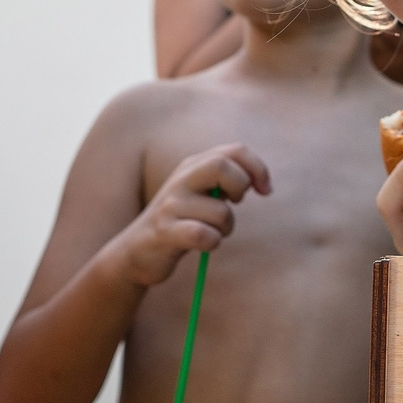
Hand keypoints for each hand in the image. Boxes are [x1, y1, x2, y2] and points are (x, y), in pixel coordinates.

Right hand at [106, 145, 270, 287]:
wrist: (137, 252)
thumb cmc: (181, 222)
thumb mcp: (201, 193)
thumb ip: (225, 179)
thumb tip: (260, 181)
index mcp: (192, 165)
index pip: (234, 150)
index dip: (257, 167)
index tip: (266, 190)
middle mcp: (181, 179)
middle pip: (222, 165)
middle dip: (240, 185)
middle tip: (237, 203)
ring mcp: (170, 205)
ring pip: (220, 211)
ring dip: (227, 227)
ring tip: (213, 232)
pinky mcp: (165, 232)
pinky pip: (204, 235)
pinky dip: (212, 242)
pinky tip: (204, 244)